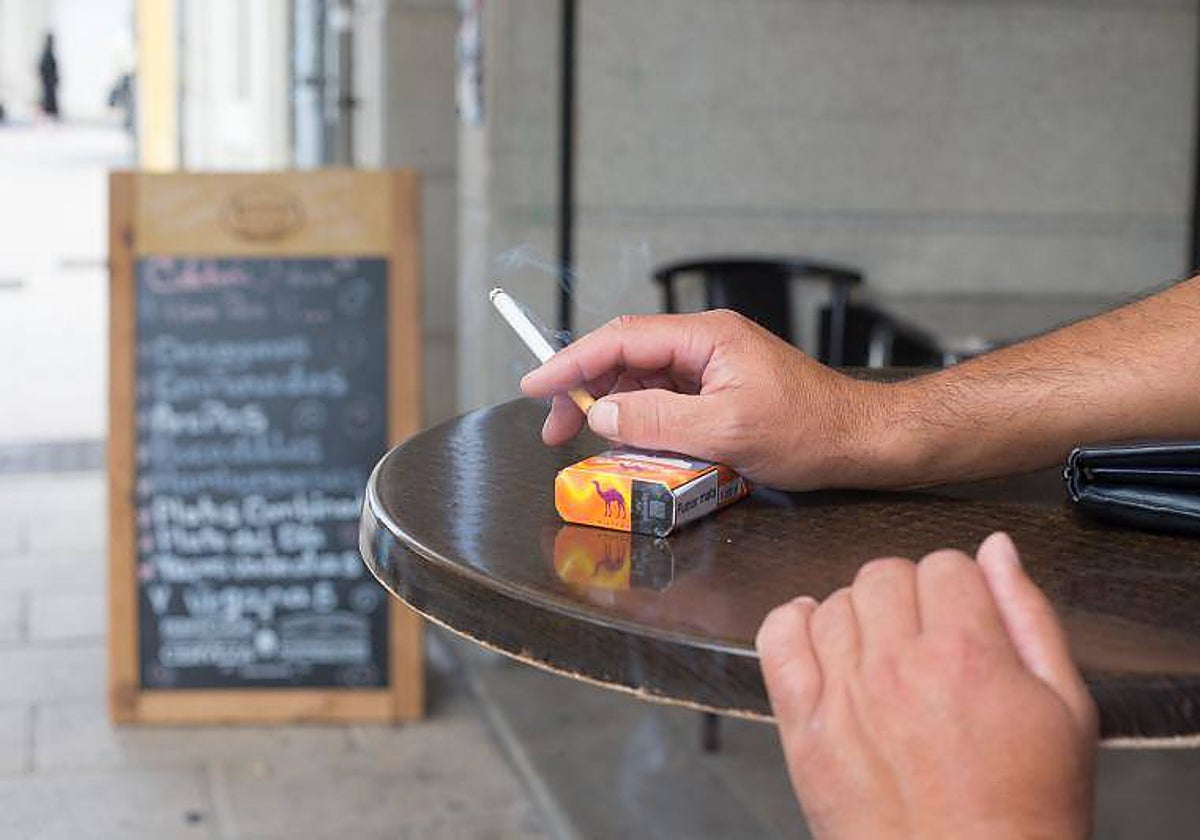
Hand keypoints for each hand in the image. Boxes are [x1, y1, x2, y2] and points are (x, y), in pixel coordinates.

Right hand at [520, 310, 897, 489]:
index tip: (535, 385)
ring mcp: (712, 366)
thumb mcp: (727, 431)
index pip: (621, 340)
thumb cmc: (809, 431)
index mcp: (706, 337)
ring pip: (642, 380)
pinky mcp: (719, 390)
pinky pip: (665, 400)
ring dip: (612, 410)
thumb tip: (605, 414)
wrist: (860, 441)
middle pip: (624, 357)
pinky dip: (640, 420)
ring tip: (590, 444)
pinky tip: (630, 445)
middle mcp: (704, 343)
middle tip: (558, 432)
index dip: (571, 362)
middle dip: (585, 391)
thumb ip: (659, 420)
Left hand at [756, 533, 1097, 838]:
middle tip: (929, 638)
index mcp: (965, 652)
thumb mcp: (1067, 710)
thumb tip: (997, 548)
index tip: (966, 617)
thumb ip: (1029, 616)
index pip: (946, 564)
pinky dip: (793, 624)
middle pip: (885, 574)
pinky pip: (778, 639)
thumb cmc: (1024, 809)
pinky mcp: (802, 724)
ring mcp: (842, 692)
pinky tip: (819, 636)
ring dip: (860, 614)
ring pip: (834, 601)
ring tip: (884, 653)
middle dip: (911, 595)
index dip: (961, 588)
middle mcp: (896, 663)